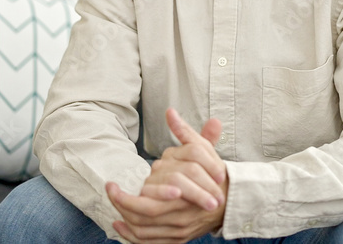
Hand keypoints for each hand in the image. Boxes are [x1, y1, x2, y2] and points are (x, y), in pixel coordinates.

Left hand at [106, 108, 228, 242]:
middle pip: (143, 218)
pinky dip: (133, 237)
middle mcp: (181, 216)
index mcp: (184, 196)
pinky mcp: (178, 239)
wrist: (232, 200)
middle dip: (121, 206)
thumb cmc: (215, 174)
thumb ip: (185, 132)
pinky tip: (121, 226)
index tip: (110, 184)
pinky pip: (150, 243)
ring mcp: (179, 230)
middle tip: (109, 193)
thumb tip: (170, 112)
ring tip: (112, 211)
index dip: (124, 197)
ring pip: (144, 232)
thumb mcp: (202, 150)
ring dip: (125, 222)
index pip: (147, 202)